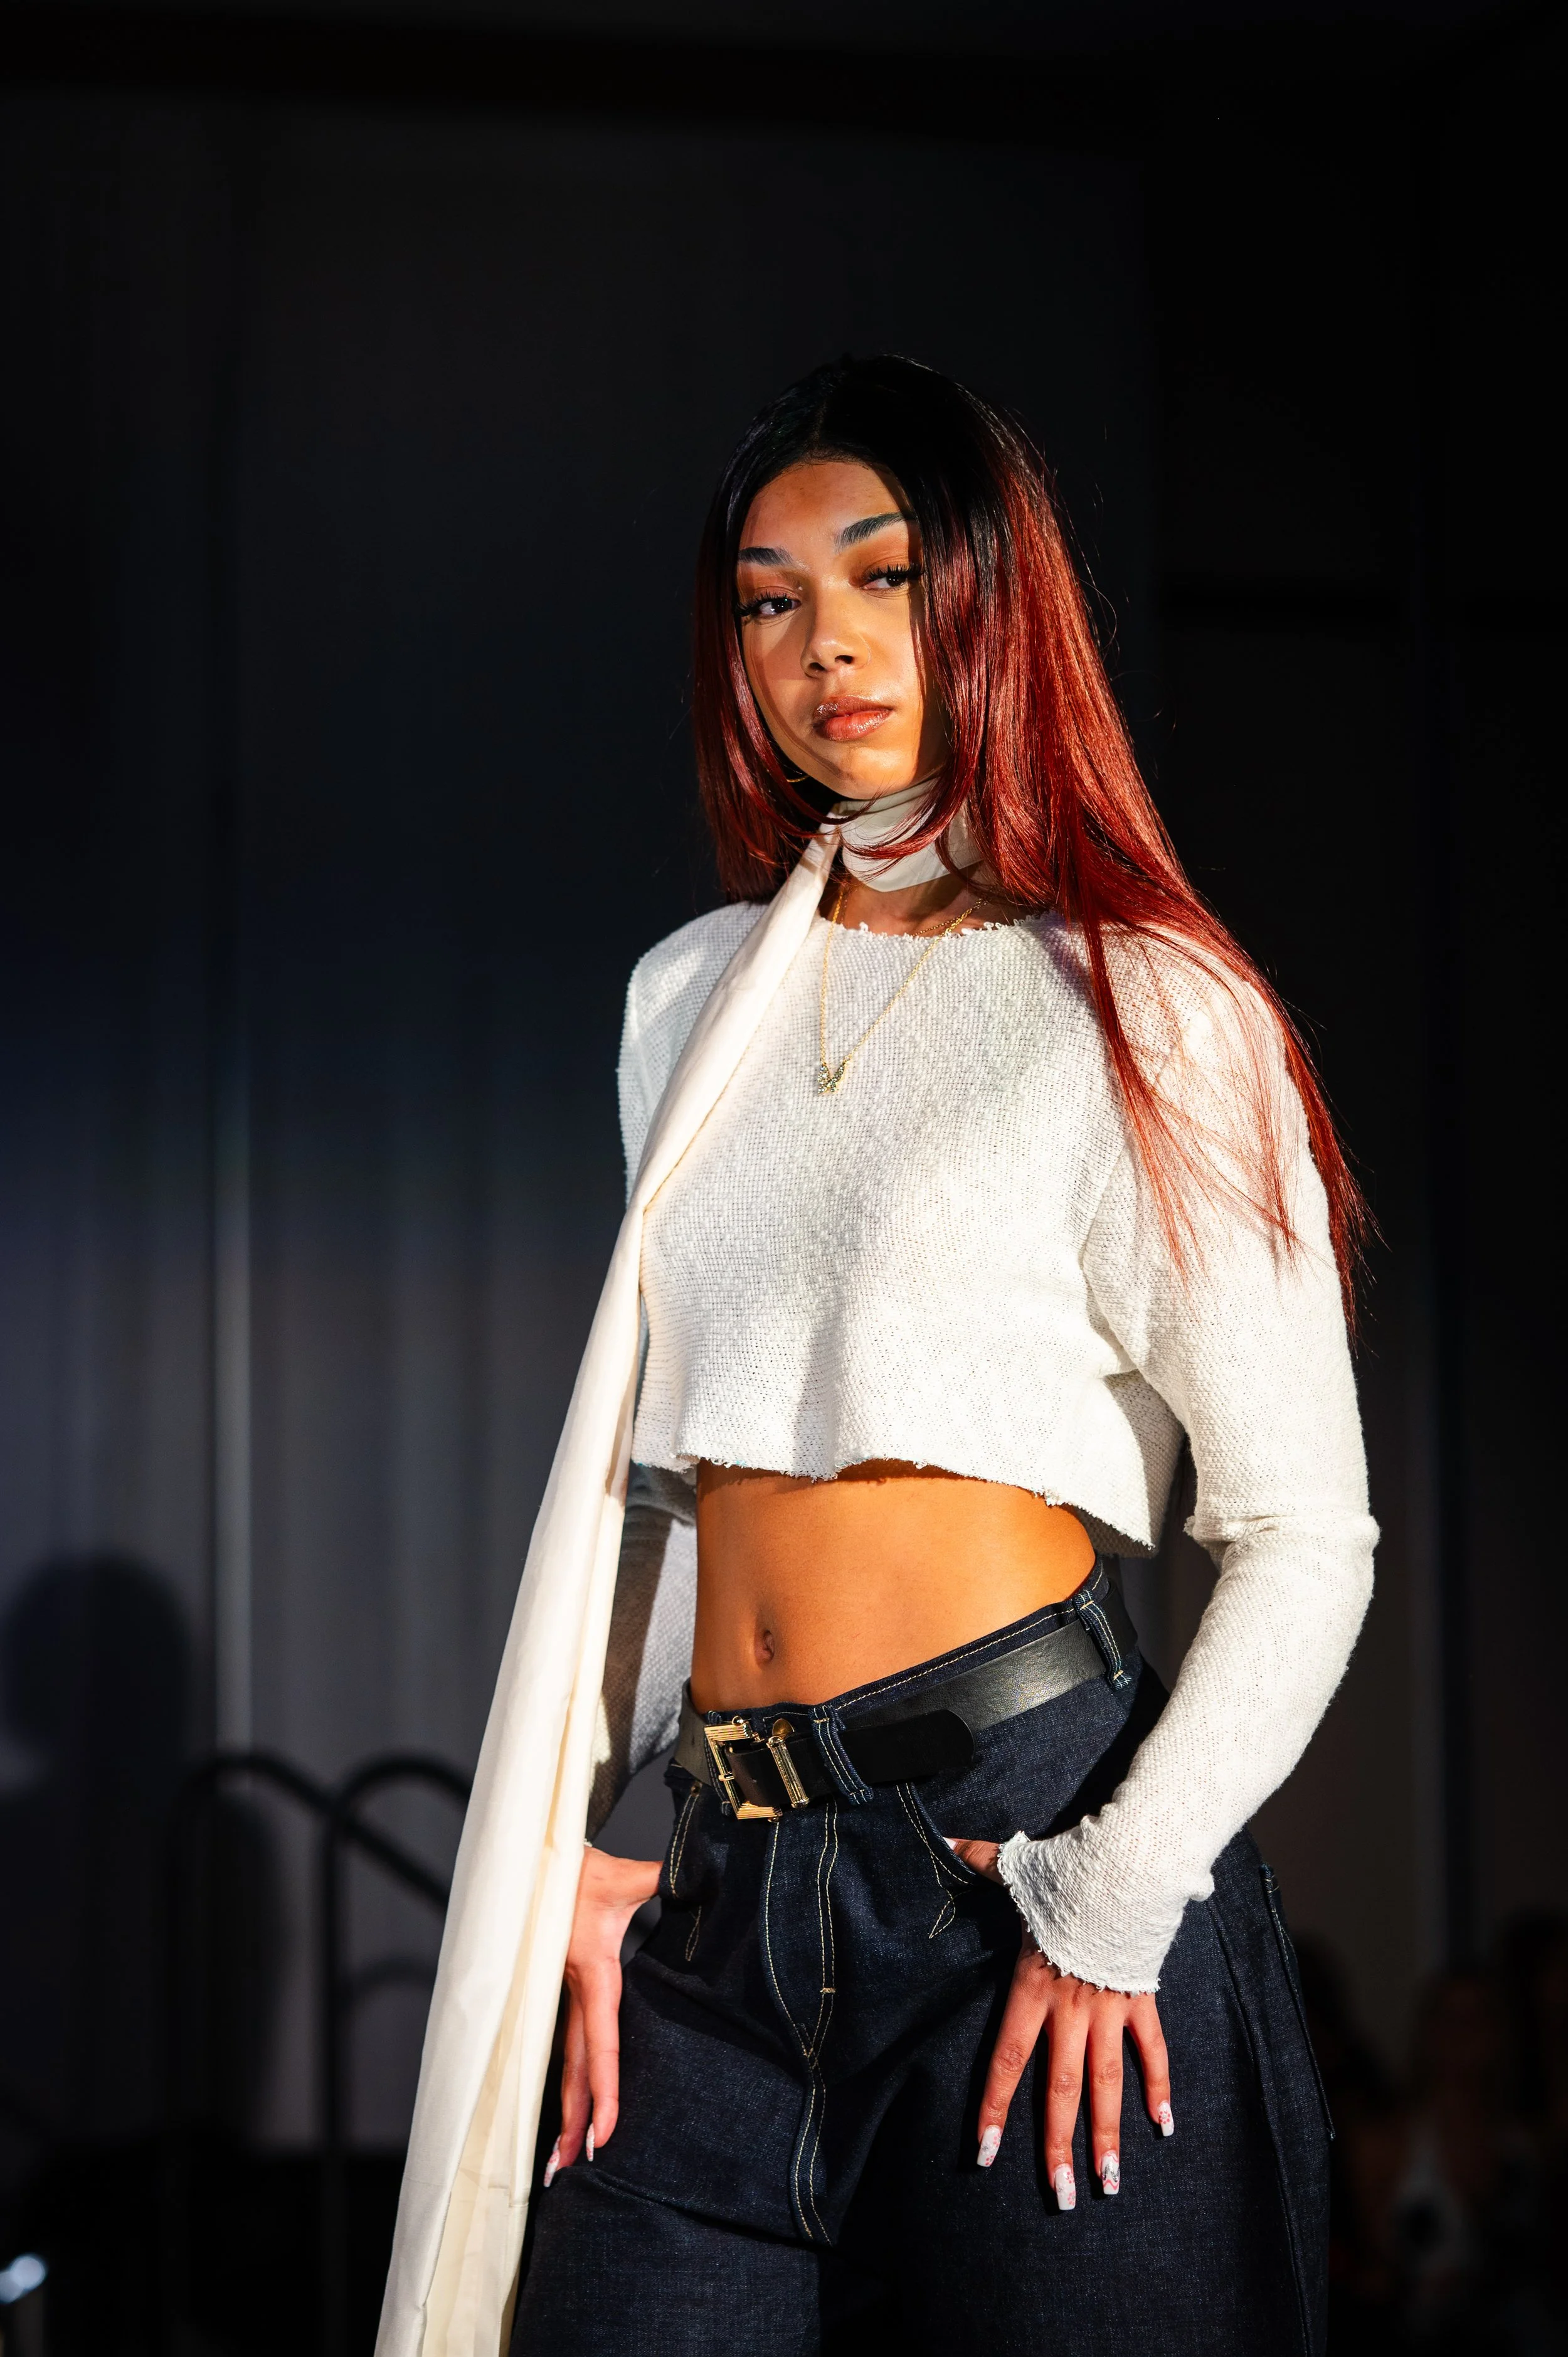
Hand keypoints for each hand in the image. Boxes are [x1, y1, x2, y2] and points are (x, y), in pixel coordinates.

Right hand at [547, 1845, 661, 2183]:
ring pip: (566, 2063)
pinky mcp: (559, 1993)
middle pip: (576, 2068)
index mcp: (592, 1973)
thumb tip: (704, 1874)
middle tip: (573, 2171)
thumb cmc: (581, 1869)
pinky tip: (568, 2110)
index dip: (604, 2089)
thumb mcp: (624, 1875)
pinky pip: (564, 2044)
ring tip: (562, 2162)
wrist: (536, 1859)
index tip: (606, 2133)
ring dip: (567, 2109)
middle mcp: (573, 1993)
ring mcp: (561, 1996)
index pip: (601, 2041)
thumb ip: (663, 1878)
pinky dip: (568, 2082)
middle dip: (576, 2120)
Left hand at [946, 1837, 1172, 2205]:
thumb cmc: (1066, 1871)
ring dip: (1108, 2135)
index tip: (986, 2153)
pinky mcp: (1141, 1999)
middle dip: (1059, 2145)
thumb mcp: (1014, 1869)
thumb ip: (978, 1861)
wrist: (1127, 1866)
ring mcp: (1110, 2008)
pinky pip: (1152, 2051)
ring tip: (1107, 2183)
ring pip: (1108, 2084)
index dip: (997, 2107)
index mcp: (1033, 1988)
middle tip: (1060, 2196)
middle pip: (1062, 2088)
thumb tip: (942, 1836)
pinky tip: (1163, 2126)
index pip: (1008, 2059)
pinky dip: (1159, 2087)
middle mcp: (1070, 2009)